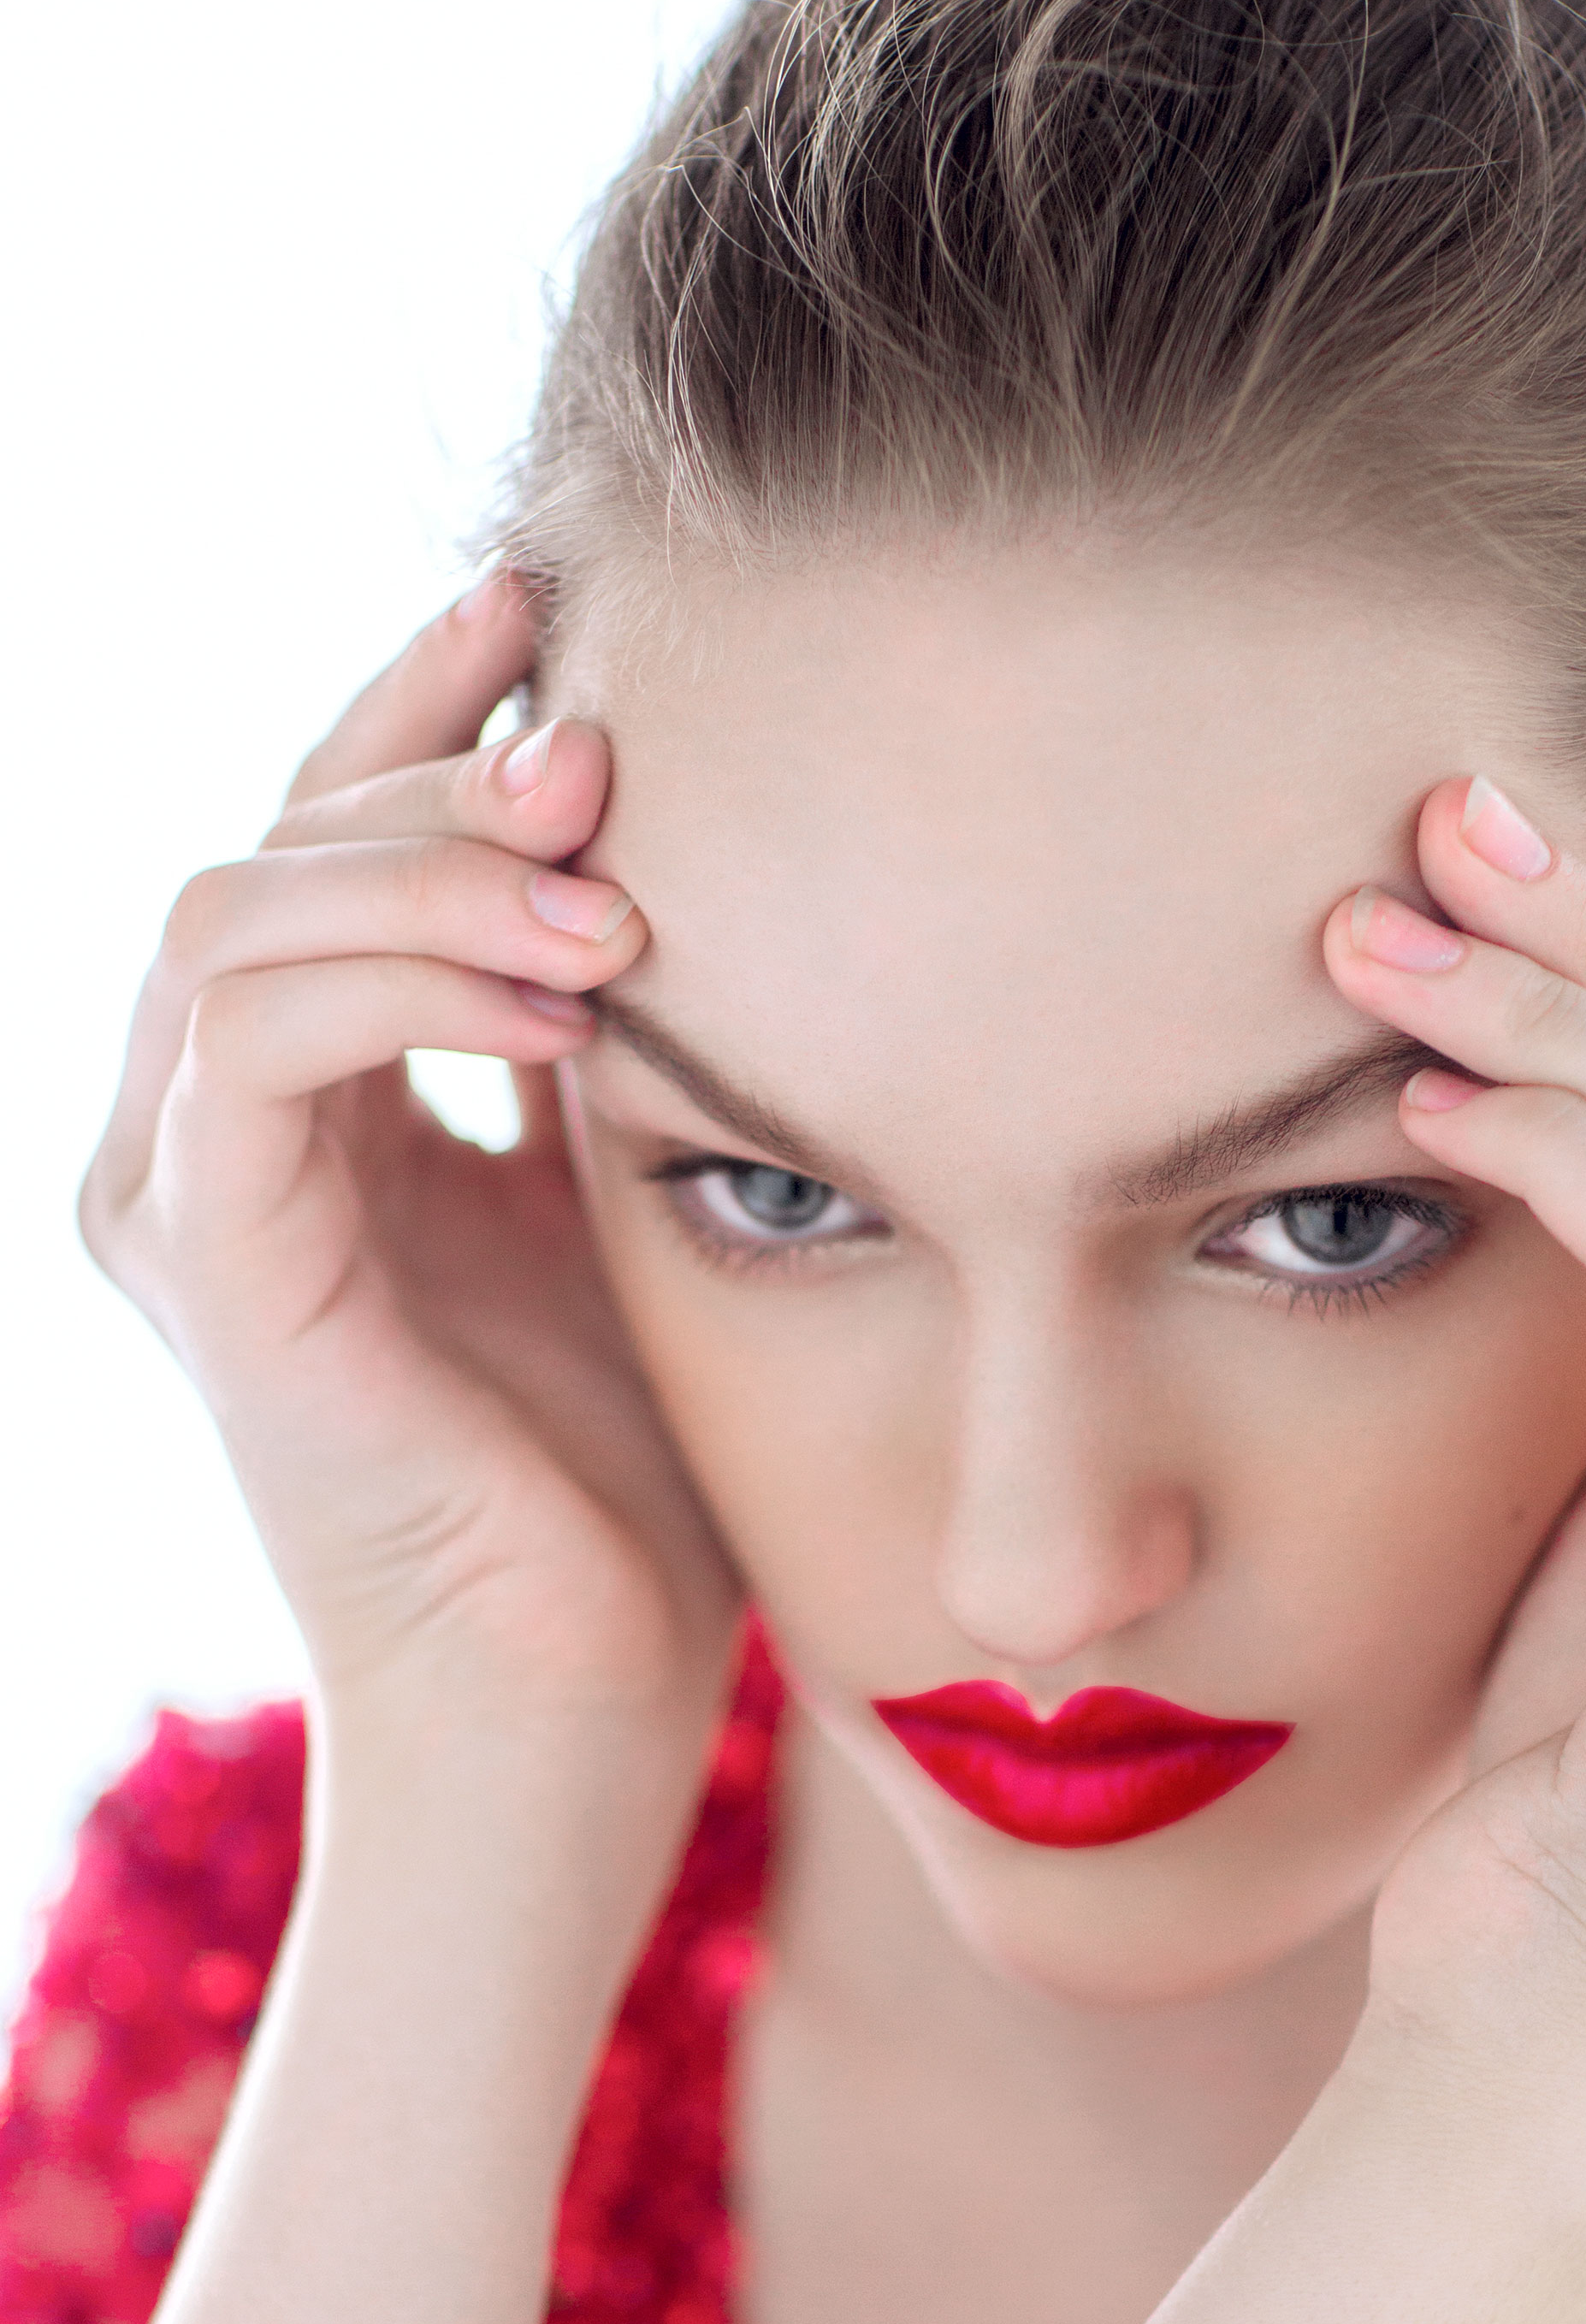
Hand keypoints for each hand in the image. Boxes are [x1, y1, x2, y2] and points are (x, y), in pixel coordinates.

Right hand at [82, 585, 739, 1802]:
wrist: (574, 1711)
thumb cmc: (625, 1492)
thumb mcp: (619, 1205)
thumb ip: (595, 1044)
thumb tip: (661, 864)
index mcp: (302, 1114)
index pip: (320, 847)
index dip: (417, 710)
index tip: (557, 613)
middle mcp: (205, 1137)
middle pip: (270, 845)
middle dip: (438, 767)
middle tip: (608, 746)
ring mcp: (185, 1200)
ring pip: (237, 910)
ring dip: (423, 859)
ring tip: (610, 877)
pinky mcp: (215, 1268)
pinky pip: (256, 1042)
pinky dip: (396, 974)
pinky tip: (562, 985)